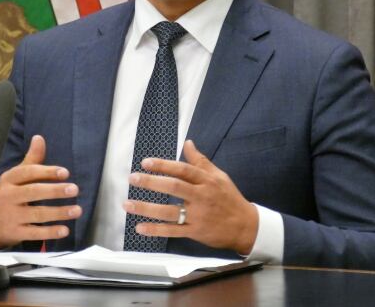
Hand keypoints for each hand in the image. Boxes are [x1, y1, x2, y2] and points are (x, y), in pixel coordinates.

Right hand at [0, 135, 81, 249]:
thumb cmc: (9, 195)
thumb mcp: (16, 176)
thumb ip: (31, 159)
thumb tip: (39, 138)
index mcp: (9, 180)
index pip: (28, 173)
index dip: (47, 172)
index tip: (65, 173)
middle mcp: (8, 197)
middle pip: (33, 192)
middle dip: (55, 191)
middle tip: (74, 189)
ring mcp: (11, 216)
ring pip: (37, 214)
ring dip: (59, 212)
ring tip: (77, 210)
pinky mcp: (15, 233)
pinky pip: (35, 233)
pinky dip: (50, 232)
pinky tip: (65, 230)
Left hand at [122, 140, 258, 253]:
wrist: (245, 226)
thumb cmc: (230, 198)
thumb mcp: (219, 176)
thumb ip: (200, 161)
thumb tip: (188, 143)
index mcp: (207, 181)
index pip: (182, 169)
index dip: (163, 165)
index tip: (146, 162)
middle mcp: (201, 196)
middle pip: (174, 187)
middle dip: (151, 182)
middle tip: (133, 178)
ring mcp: (198, 216)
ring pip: (170, 211)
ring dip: (146, 208)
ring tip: (128, 204)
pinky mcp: (195, 232)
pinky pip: (172, 231)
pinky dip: (155, 230)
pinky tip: (140, 227)